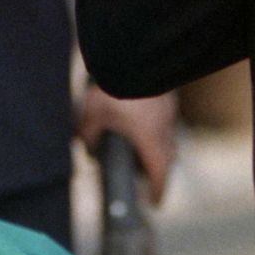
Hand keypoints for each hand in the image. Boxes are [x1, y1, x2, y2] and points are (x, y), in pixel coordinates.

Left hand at [78, 88, 177, 204]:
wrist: (136, 51)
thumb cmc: (115, 86)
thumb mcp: (93, 113)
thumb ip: (89, 134)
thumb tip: (86, 147)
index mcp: (150, 139)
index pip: (159, 173)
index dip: (157, 191)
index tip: (155, 203)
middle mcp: (164, 127)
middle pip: (166, 157)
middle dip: (157, 170)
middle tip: (145, 177)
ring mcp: (168, 109)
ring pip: (166, 136)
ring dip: (156, 146)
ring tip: (138, 147)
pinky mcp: (167, 94)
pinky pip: (164, 119)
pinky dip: (155, 126)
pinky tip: (140, 120)